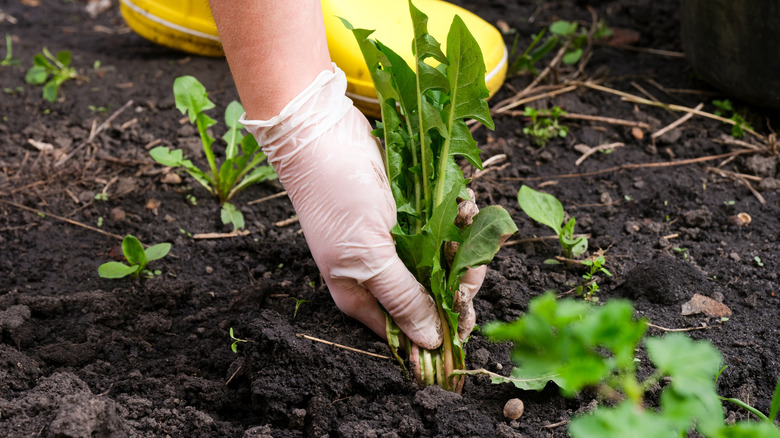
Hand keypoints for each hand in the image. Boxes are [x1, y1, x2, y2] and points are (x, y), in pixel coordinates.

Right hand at [242, 66, 445, 348]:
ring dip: (463, 240)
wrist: (322, 134)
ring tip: (466, 214)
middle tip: (473, 260)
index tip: (468, 315)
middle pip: (433, 294)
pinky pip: (443, 225)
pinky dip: (457, 214)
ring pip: (443, 259)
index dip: (441, 326)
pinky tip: (462, 200)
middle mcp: (380, 273)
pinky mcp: (408, 213)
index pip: (410, 328)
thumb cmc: (337, 198)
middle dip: (458, 279)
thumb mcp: (369, 256)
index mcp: (363, 294)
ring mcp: (395, 242)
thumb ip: (402, 298)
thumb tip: (430, 342)